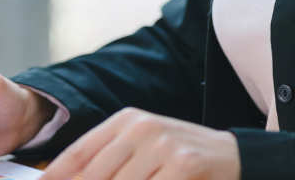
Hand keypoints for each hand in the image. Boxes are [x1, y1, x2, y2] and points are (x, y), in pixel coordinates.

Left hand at [39, 108, 239, 179]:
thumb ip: (109, 164)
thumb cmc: (183, 160)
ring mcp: (164, 145)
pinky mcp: (185, 164)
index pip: (78, 154)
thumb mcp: (144, 150)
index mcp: (126, 120)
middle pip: (93, 175)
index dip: (55, 176)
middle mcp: (141, 127)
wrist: (239, 157)